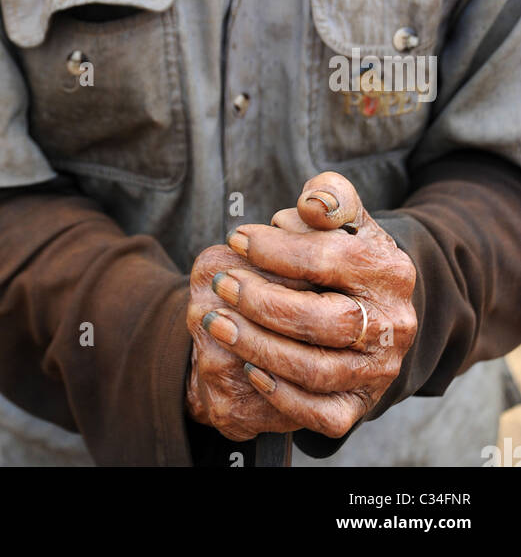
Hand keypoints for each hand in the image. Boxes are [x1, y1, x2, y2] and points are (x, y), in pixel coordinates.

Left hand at [186, 172, 417, 439]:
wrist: (378, 305)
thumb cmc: (346, 250)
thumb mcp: (346, 215)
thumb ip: (331, 196)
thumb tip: (312, 204)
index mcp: (390, 272)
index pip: (332, 260)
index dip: (279, 250)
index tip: (237, 238)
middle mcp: (393, 326)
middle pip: (324, 321)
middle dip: (263, 302)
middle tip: (222, 284)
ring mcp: (378, 370)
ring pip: (315, 370)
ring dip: (259, 347)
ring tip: (218, 321)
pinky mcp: (361, 404)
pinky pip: (321, 414)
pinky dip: (281, 395)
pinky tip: (248, 368)